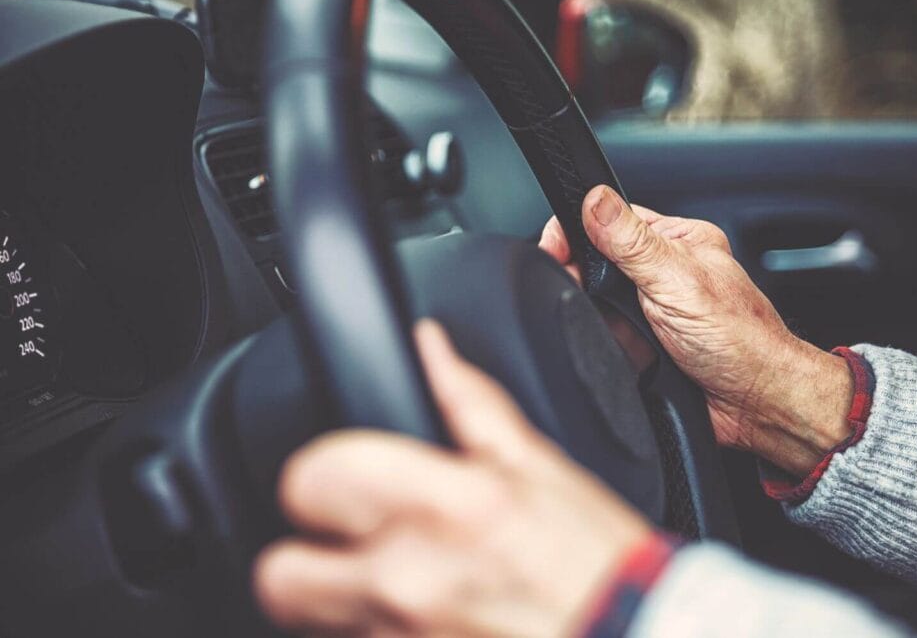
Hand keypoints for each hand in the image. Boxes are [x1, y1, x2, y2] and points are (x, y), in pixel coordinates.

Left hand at [254, 321, 651, 636]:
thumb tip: (431, 347)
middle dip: (301, 556)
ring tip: (394, 588)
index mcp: (440, 506)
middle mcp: (405, 581)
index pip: (310, 478)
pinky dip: (374, 637)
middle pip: (277, 574)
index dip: (319, 472)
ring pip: (312, 624)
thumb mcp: (540, 466)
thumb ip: (470, 403)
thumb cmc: (597, 563)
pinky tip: (420, 621)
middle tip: (344, 545)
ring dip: (339, 604)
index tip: (341, 479)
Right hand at [539, 186, 852, 476]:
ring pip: (597, 304)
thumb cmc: (740, 341)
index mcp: (676, 241)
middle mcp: (664, 272)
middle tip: (586, 295)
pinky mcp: (644, 345)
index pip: (610, 219)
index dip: (576, 230)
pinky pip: (606, 338)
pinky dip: (607, 347)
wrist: (754, 405)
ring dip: (599, 320)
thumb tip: (596, 199)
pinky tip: (623, 354)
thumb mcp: (677, 279)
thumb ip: (631, 242)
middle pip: (597, 262)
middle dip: (585, 281)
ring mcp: (653, 310)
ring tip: (621, 333)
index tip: (554, 248)